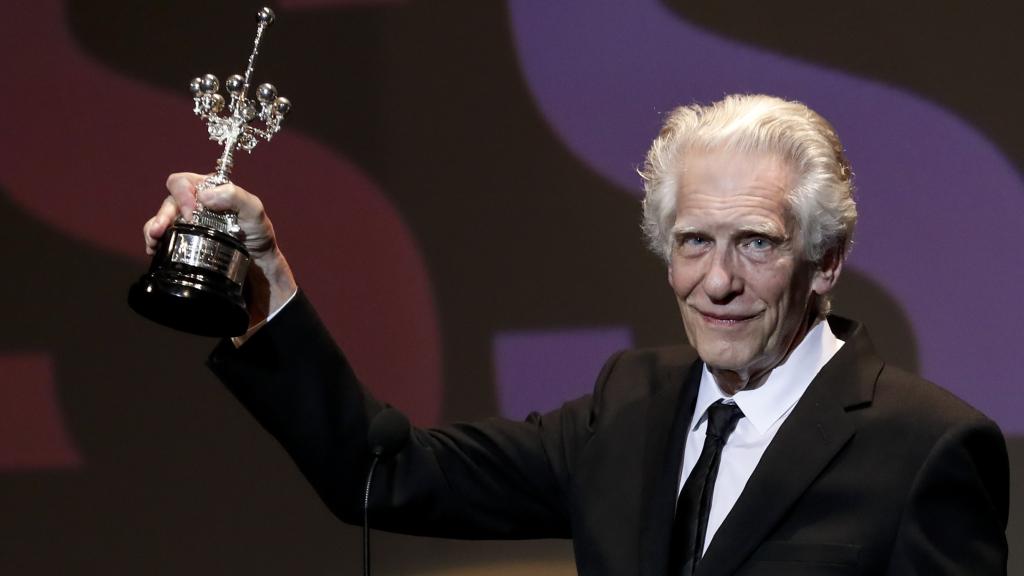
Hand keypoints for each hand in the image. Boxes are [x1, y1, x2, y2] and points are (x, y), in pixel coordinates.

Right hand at [143, 172, 297, 325]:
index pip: (184, 182)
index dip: (183, 194)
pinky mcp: (183, 238)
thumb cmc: (257, 232)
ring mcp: (186, 220)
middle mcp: (194, 202)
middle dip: (163, 214)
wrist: (257, 260)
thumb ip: (235, 196)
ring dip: (154, 228)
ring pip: (161, 218)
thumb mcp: (255, 210)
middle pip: (169, 200)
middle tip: (161, 230)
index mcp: (209, 188)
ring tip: (154, 240)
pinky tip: (154, 250)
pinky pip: (162, 236)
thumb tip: (205, 196)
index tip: (191, 213)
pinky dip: (154, 241)